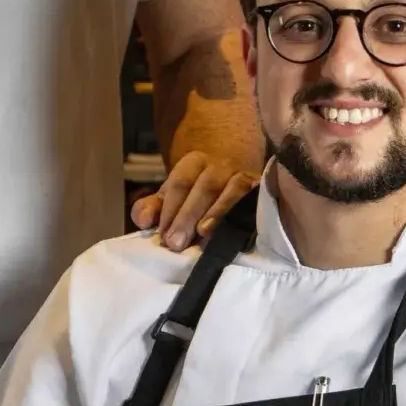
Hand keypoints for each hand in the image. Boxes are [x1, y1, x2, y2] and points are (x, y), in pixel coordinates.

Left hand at [130, 153, 257, 252]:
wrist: (235, 172)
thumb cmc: (197, 192)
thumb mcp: (172, 196)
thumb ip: (152, 208)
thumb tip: (143, 221)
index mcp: (194, 162)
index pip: (181, 183)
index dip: (171, 209)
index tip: (163, 235)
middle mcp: (221, 165)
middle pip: (205, 187)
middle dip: (188, 215)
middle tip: (176, 243)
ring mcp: (244, 175)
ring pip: (233, 189)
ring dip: (218, 212)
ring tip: (203, 233)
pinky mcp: (262, 190)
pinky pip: (256, 198)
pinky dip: (248, 212)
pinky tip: (239, 230)